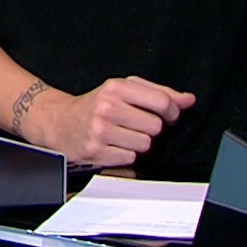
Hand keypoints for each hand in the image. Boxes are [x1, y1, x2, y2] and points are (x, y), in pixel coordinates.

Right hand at [22, 76, 194, 167]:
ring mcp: (101, 130)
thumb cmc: (94, 105)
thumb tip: (188, 100)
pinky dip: (125, 155)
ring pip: (145, 145)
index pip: (162, 101)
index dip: (171, 112)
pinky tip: (113, 146)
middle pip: (155, 126)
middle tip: (135, 124)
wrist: (58, 121)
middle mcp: (107, 107)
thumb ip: (158, 93)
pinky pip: (130, 158)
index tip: (167, 115)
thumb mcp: (123, 89)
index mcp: (116, 87)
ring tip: (122, 135)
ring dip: (138, 143)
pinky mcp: (96, 151)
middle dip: (150, 128)